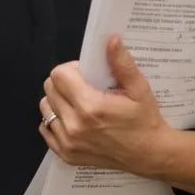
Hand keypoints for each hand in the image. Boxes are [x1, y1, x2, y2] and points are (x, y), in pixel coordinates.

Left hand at [38, 35, 171, 176]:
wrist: (149, 155)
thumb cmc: (144, 119)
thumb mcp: (139, 88)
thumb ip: (121, 63)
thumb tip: (110, 38)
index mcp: (90, 106)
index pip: (59, 75)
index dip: (71, 69)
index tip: (86, 74)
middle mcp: (74, 125)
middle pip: (50, 89)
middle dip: (64, 82)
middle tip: (84, 87)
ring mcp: (67, 142)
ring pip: (45, 107)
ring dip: (58, 100)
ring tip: (79, 103)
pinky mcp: (65, 154)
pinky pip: (45, 128)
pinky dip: (55, 120)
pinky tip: (73, 119)